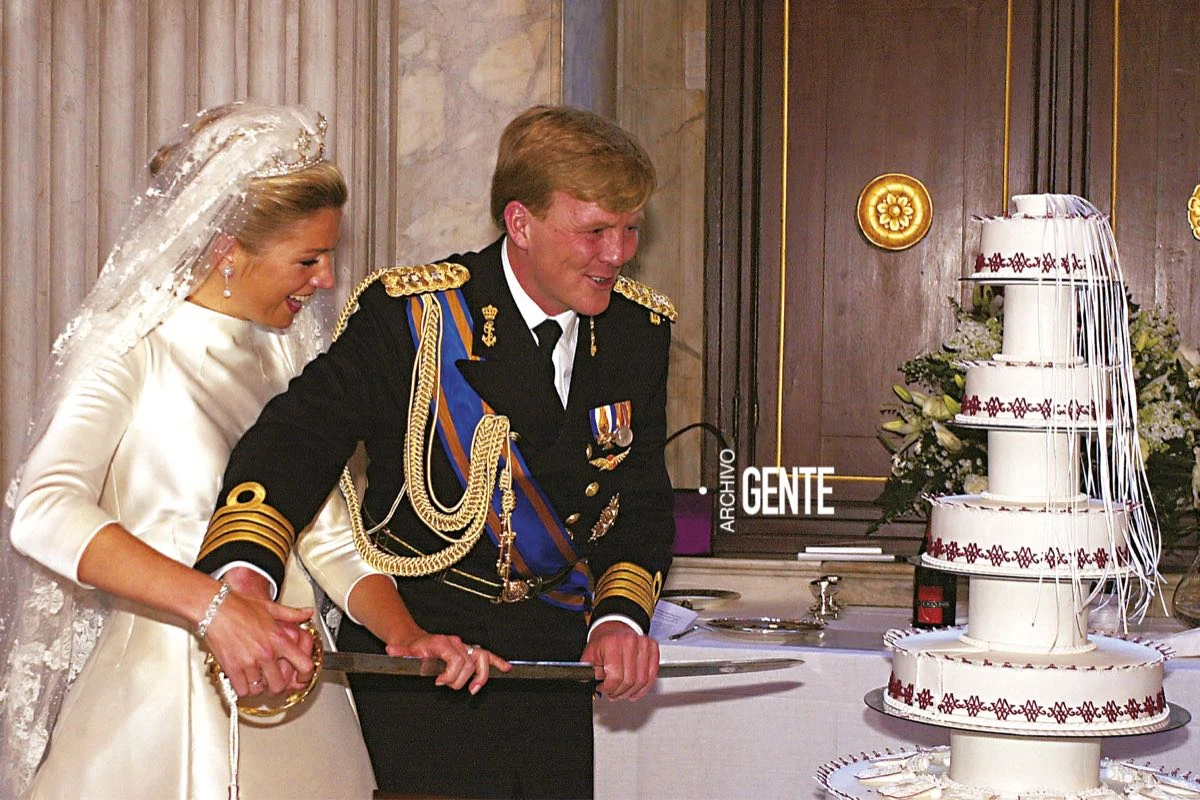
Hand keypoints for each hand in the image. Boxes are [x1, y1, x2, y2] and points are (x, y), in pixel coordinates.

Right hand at [200, 570, 314, 696]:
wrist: (214, 607)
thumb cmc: (239, 606)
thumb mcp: (271, 608)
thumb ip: (292, 614)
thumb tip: (307, 613)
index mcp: (279, 639)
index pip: (304, 665)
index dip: (306, 675)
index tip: (302, 677)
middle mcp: (266, 653)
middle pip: (279, 685)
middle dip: (276, 685)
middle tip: (271, 679)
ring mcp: (249, 662)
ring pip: (259, 690)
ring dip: (257, 686)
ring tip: (255, 677)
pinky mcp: (232, 668)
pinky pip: (242, 690)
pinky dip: (242, 689)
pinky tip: (242, 679)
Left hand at [385, 631, 510, 694]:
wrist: (415, 640)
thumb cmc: (413, 648)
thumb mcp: (404, 651)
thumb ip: (400, 652)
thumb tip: (392, 651)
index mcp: (443, 643)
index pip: (457, 659)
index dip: (450, 674)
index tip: (439, 682)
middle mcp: (456, 643)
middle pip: (469, 662)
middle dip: (459, 679)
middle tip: (446, 685)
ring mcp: (463, 647)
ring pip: (482, 657)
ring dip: (481, 674)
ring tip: (474, 688)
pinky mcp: (467, 652)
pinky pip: (486, 656)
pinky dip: (496, 662)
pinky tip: (505, 669)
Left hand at [580, 620, 659, 700]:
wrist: (614, 629)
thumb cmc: (603, 642)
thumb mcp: (590, 655)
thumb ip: (590, 672)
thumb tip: (592, 685)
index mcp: (612, 643)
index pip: (615, 677)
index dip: (608, 688)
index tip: (603, 688)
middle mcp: (630, 642)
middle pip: (629, 680)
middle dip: (619, 692)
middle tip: (612, 694)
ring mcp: (643, 644)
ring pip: (642, 680)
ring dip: (632, 692)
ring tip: (623, 693)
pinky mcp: (652, 647)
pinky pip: (652, 674)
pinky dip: (644, 687)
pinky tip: (636, 691)